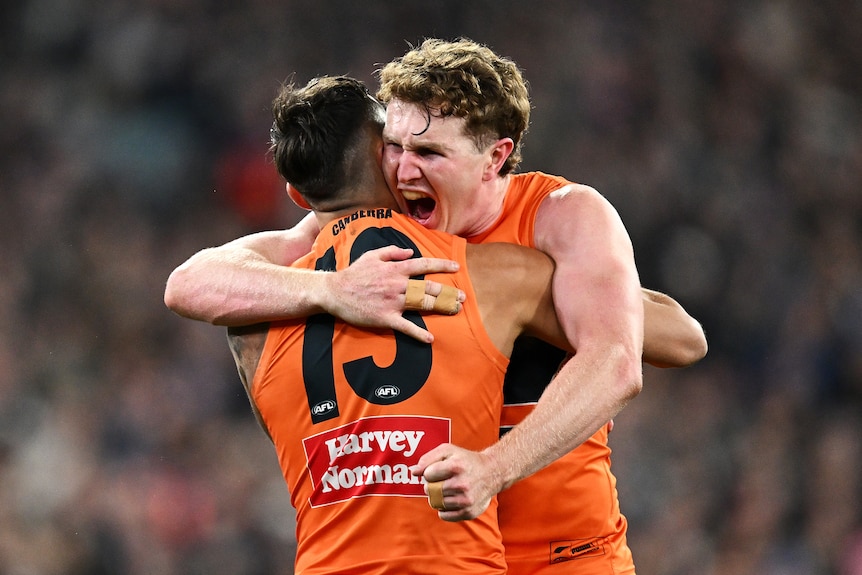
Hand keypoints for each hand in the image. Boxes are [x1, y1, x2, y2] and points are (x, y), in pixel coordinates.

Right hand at [323, 246, 464, 342]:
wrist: (335, 291)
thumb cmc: (354, 273)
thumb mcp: (372, 255)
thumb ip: (392, 252)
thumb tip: (410, 252)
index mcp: (395, 269)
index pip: (423, 265)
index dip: (441, 266)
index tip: (456, 267)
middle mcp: (397, 284)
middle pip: (428, 287)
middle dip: (447, 291)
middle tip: (462, 297)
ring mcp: (392, 302)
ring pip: (421, 304)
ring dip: (440, 307)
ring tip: (454, 310)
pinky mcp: (385, 318)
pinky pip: (406, 327)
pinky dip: (419, 334)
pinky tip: (430, 339)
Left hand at [412, 443, 504, 521]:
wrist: (493, 472)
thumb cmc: (465, 460)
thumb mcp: (448, 451)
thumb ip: (428, 458)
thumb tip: (413, 471)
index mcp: (456, 466)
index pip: (427, 475)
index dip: (429, 472)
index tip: (437, 470)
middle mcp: (462, 484)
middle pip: (430, 490)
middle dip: (431, 485)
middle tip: (440, 481)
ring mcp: (466, 500)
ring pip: (435, 503)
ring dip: (437, 497)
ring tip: (447, 489)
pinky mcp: (469, 512)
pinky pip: (444, 515)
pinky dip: (443, 509)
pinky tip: (451, 499)